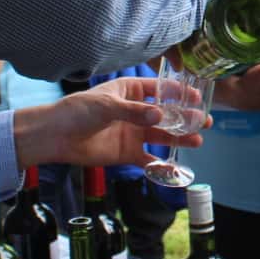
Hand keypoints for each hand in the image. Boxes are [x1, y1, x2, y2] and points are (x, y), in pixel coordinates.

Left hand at [14, 76, 207, 170]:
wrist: (56, 136)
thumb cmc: (78, 111)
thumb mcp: (107, 106)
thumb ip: (134, 112)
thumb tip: (160, 117)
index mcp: (129, 91)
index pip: (159, 90)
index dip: (179, 94)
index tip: (197, 97)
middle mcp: (134, 111)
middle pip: (165, 114)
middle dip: (185, 118)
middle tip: (203, 121)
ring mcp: (132, 132)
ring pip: (161, 136)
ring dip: (178, 138)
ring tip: (196, 141)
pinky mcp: (126, 153)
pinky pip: (148, 160)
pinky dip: (160, 165)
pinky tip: (175, 168)